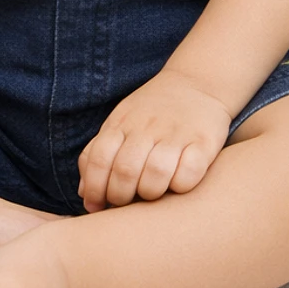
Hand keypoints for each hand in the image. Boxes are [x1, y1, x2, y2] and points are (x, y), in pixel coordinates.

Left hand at [78, 71, 232, 210]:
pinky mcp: (204, 141)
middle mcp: (147, 127)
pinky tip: (178, 184)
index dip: (94, 188)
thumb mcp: (119, 123)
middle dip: (120, 196)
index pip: (99, 159)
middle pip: (125, 170)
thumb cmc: (151, 112)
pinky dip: (181, 185)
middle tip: (124, 202)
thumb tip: (84, 194)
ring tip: (151, 194)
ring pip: (156, 173)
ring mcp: (176, 133)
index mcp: (121, 123)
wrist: (196, 82)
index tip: (97, 205)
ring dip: (150, 193)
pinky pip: (189, 172)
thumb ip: (98, 154)